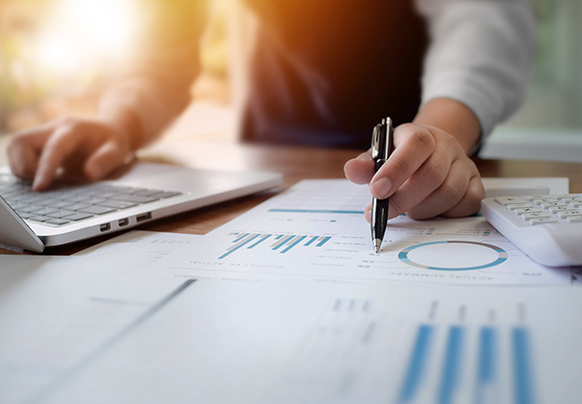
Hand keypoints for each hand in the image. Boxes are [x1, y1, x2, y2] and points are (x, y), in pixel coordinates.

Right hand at [7, 117, 132, 190]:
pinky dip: (22, 168)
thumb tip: (89, 174)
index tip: (39, 187)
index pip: (54, 147)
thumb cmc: (111, 142)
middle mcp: (53, 128)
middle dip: (25, 166)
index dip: (44, 167)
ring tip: (42, 179)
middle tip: (42, 182)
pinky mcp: (36, 142)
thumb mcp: (118, 151)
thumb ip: (106, 161)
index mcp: (73, 129)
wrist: (106, 130)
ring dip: (20, 167)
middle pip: (21, 141)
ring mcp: (42, 134)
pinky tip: (38, 176)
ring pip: (14, 146)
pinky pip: (17, 153)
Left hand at [344, 123, 484, 220]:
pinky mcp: (476, 184)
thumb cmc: (402, 157)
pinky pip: (468, 204)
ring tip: (408, 210)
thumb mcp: (379, 156)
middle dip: (403, 200)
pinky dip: (446, 213)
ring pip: (450, 193)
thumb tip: (352, 170)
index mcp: (421, 134)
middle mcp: (447, 146)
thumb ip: (365, 165)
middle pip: (432, 175)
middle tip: (383, 212)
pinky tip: (430, 210)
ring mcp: (464, 165)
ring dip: (423, 209)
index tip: (376, 191)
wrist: (433, 150)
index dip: (396, 170)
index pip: (415, 145)